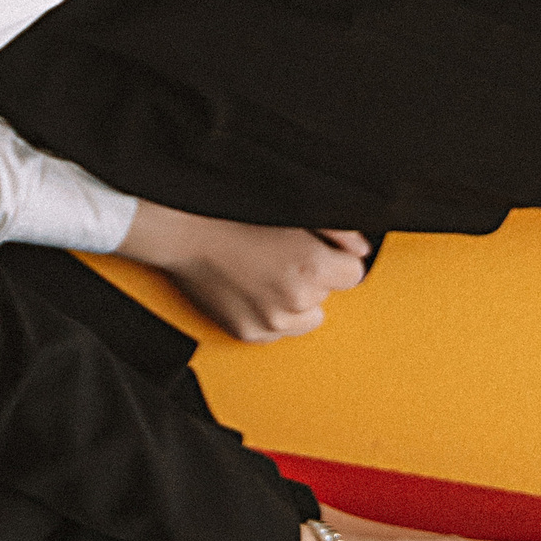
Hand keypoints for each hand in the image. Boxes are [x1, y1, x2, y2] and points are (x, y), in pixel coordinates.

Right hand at [120, 204, 370, 338]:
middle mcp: (295, 300)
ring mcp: (271, 322)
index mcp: (311, 266)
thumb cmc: (229, 211)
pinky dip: (270, 312)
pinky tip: (251, 286)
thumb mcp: (290, 206)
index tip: (315, 247)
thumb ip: (337, 229)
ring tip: (265, 270)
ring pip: (307, 316)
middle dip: (313, 276)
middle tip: (280, 252)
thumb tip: (361, 249)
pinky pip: (278, 329)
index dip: (335, 257)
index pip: (354, 275)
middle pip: (328, 294)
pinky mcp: (250, 334)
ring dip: (296, 299)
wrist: (179, 230)